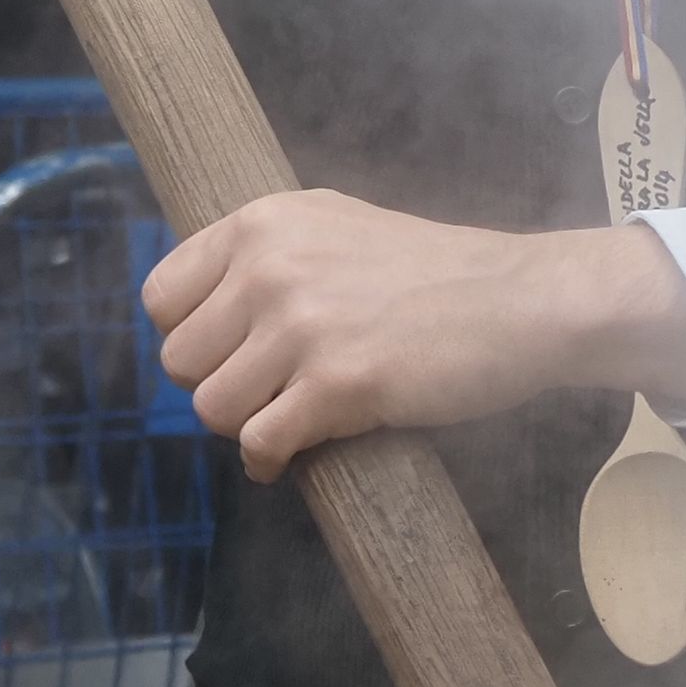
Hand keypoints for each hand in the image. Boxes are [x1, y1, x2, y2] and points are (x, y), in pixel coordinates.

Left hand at [142, 194, 685, 479]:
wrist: (523, 302)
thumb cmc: (440, 271)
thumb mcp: (340, 226)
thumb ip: (272, 252)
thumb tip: (211, 305)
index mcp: (264, 224)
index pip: (162, 297)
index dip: (190, 338)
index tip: (230, 355)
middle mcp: (271, 268)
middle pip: (180, 361)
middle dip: (219, 386)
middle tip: (268, 394)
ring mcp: (303, 326)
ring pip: (212, 408)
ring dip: (244, 427)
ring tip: (286, 420)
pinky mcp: (338, 384)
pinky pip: (259, 443)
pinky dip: (268, 462)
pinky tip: (290, 458)